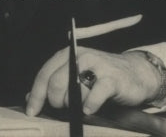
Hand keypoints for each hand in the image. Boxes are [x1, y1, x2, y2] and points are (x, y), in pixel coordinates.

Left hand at [25, 46, 163, 116]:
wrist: (135, 73)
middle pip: (55, 82)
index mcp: (68, 54)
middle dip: (55, 101)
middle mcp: (81, 56)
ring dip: (73, 105)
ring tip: (80, 106)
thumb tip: (29, 97)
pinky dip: (90, 105)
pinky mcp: (112, 79)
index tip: (32, 111)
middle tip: (63, 109)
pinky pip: (95, 95)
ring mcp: (97, 66)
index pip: (45, 74)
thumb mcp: (76, 76)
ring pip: (73, 90)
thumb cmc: (102, 77)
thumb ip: (54, 84)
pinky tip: (89, 109)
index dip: (36, 94)